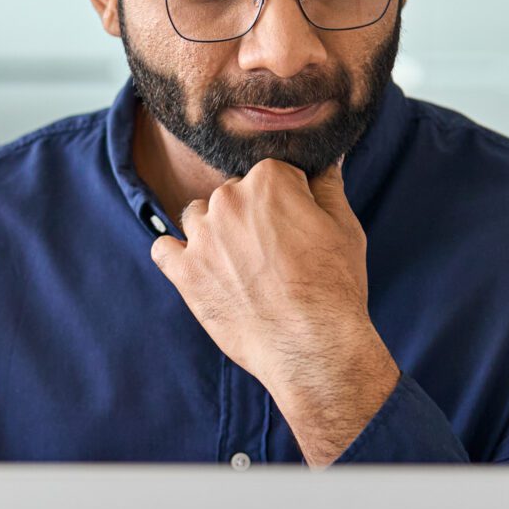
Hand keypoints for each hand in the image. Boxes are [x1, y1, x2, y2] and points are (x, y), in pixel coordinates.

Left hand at [149, 158, 399, 465]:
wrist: (312, 347)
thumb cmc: (334, 287)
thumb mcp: (344, 226)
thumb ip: (328, 186)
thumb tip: (325, 161)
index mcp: (269, 179)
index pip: (272, 174)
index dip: (287, 199)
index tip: (296, 225)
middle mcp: (228, 199)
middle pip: (232, 194)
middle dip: (249, 216)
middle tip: (273, 252)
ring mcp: (202, 236)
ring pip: (197, 217)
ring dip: (214, 233)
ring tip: (240, 265)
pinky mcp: (184, 272)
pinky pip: (163, 249)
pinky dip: (178, 256)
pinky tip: (199, 269)